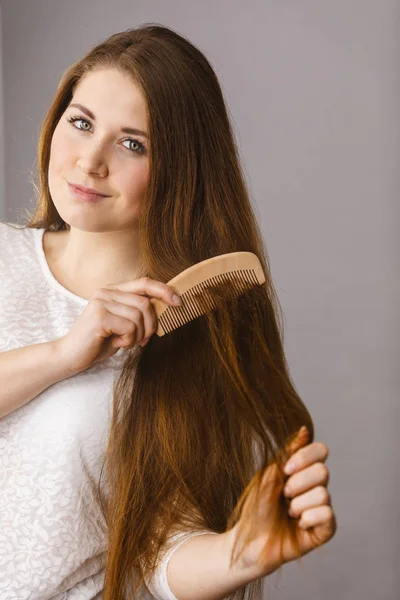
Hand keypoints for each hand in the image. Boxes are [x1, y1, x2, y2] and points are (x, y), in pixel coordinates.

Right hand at [53, 277, 181, 375]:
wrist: (70, 356)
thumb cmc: (99, 342)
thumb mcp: (123, 324)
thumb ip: (138, 313)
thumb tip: (166, 305)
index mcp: (112, 290)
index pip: (144, 282)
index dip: (164, 290)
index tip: (179, 302)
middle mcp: (106, 292)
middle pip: (145, 303)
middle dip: (151, 325)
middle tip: (144, 341)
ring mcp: (101, 302)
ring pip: (139, 316)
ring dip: (139, 335)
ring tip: (127, 342)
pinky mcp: (99, 316)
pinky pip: (129, 327)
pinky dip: (129, 340)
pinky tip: (117, 344)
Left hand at [230, 427, 336, 576]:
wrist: (250, 540)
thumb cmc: (257, 507)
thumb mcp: (268, 476)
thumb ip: (288, 454)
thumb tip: (305, 429)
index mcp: (303, 470)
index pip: (320, 451)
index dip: (306, 457)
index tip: (286, 469)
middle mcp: (315, 486)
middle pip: (323, 471)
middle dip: (299, 483)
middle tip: (284, 494)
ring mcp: (320, 507)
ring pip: (324, 494)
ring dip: (299, 505)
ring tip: (288, 513)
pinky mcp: (324, 529)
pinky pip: (328, 515)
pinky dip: (309, 519)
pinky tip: (299, 525)